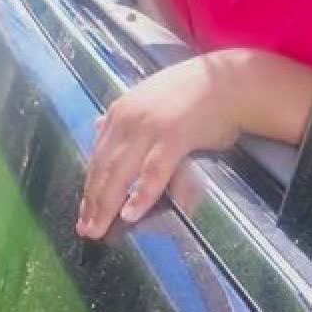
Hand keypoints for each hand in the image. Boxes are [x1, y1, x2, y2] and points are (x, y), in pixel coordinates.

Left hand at [76, 55, 240, 239]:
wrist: (228, 82)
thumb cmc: (192, 95)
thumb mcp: (147, 100)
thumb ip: (124, 119)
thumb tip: (97, 126)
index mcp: (119, 113)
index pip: (98, 157)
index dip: (89, 187)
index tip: (83, 211)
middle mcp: (127, 120)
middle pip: (104, 168)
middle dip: (93, 202)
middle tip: (86, 230)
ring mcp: (149, 128)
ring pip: (121, 172)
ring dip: (107, 204)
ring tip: (99, 228)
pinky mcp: (174, 137)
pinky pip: (153, 171)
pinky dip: (140, 194)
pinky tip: (130, 214)